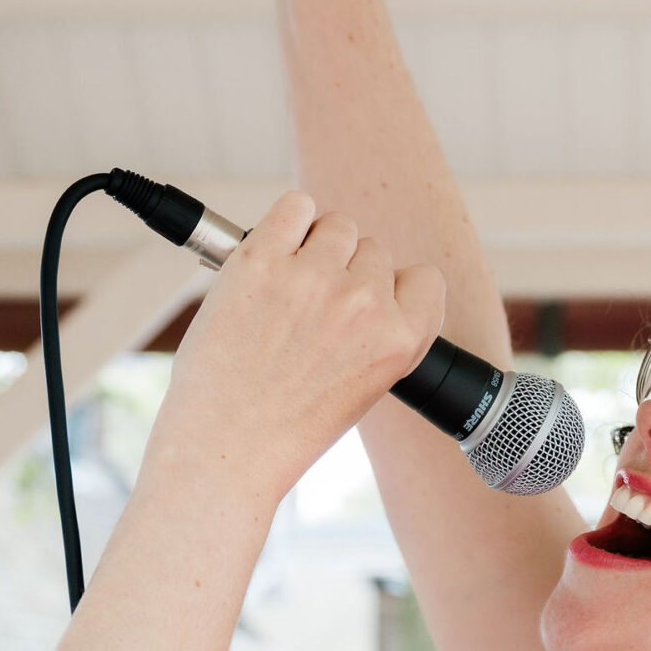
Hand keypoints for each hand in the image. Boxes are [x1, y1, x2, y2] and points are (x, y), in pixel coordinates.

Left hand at [147, 193, 445, 506]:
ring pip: (336, 225)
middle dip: (345, 273)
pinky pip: (294, 205)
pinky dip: (287, 221)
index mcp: (400, 340)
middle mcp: (364, 304)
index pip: (423, 279)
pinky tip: (271, 254)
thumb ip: (379, 330)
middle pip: (373, 250)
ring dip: (315, 246)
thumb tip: (367, 274)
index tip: (365, 309)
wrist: (227, 445)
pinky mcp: (261, 260)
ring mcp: (313, 278)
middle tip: (308, 314)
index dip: (391, 290)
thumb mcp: (365, 385)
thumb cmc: (288, 423)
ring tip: (286, 291)